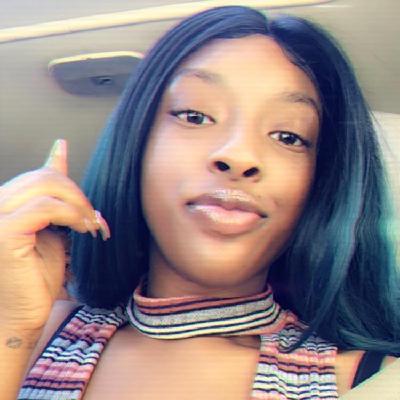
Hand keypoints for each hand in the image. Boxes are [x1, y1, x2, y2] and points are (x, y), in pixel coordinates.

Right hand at [0, 140, 108, 332]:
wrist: (21, 315)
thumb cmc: (36, 275)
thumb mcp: (51, 228)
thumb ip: (54, 195)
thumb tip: (60, 148)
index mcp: (5, 202)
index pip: (38, 174)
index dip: (64, 171)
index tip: (84, 190)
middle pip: (45, 176)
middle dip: (79, 195)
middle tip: (94, 219)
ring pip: (46, 186)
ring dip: (79, 205)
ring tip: (90, 227)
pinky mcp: (3, 232)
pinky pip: (45, 207)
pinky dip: (71, 215)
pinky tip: (81, 230)